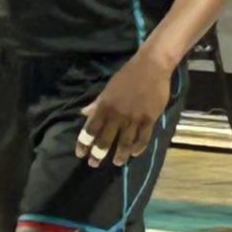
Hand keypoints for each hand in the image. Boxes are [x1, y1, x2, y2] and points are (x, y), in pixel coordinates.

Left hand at [76, 53, 170, 168]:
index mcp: (105, 106)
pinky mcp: (149, 119)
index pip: (90, 129)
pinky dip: (138, 148)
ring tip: (117, 163)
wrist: (151, 66)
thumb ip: (97, 103)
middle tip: (94, 164)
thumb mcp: (108, 88)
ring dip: (119, 155)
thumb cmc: (128, 75)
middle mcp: (117, 115)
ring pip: (124, 143)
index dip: (84, 143)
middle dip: (98, 154)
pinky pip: (143, 138)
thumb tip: (83, 113)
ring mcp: (134, 118)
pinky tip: (134, 153)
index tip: (80, 154)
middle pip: (105, 140)